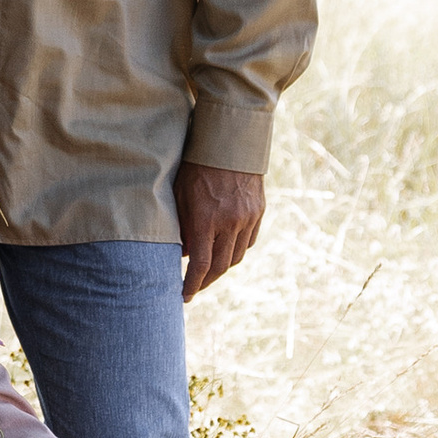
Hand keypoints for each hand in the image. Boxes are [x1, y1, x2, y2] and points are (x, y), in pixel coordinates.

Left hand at [175, 163, 264, 300]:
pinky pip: (248, 241)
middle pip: (220, 266)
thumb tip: (182, 254)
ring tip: (209, 271)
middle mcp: (230, 223)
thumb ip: (181, 226)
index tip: (183, 296)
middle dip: (205, 281)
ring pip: (236, 257)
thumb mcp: (179, 193)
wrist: (229, 140)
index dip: (191, 285)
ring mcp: (247, 218)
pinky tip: (226, 250)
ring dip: (222, 267)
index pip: (199, 265)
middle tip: (195, 287)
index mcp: (206, 219)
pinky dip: (236, 250)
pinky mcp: (259, 211)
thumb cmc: (195, 164)